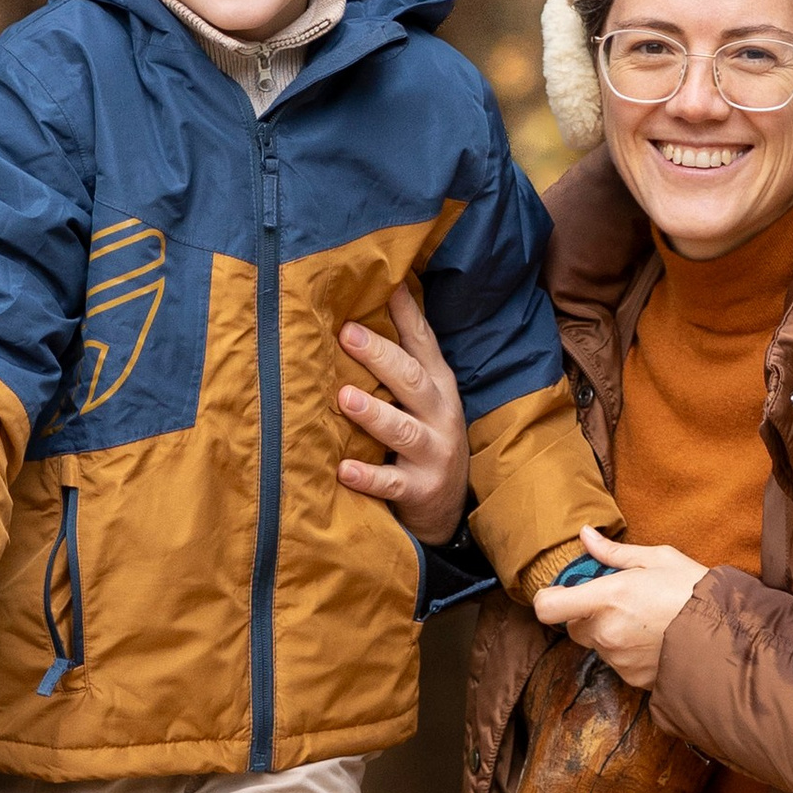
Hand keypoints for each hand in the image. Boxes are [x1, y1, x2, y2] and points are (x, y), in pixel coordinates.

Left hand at [334, 290, 469, 544]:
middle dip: (380, 356)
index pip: (422, 342)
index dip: (405, 313)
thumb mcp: (424, 397)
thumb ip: (402, 359)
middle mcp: (440, 415)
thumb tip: (373, 302)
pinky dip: (367, 477)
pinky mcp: (420, 490)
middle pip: (412, 380)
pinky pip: (391, 484)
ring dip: (373, 414)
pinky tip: (343, 469)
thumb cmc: (425, 438)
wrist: (449, 508)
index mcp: (438, 385)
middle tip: (347, 334)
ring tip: (344, 397)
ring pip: (403, 431)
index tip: (384, 284)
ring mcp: (433, 453)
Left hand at [531, 528, 706, 690]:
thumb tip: (586, 536)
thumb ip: (614, 552)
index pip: (549, 607)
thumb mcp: (658, 559)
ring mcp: (618, 659)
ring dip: (610, 633)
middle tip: (619, 601)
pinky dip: (628, 651)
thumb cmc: (694, 590)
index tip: (562, 592)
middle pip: (572, 627)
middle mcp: (606, 632)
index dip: (549, 599)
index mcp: (607, 598)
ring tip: (646, 620)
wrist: (728, 636)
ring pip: (597, 645)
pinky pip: (617, 662)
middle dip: (587, 614)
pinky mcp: (631, 678)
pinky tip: (654, 639)